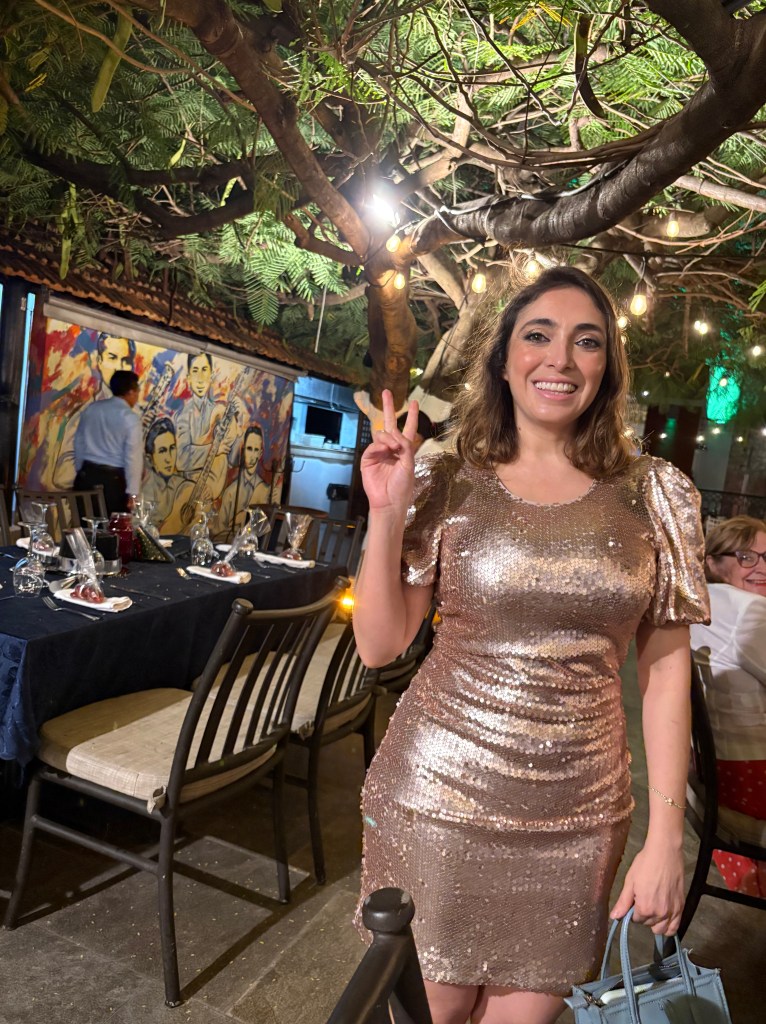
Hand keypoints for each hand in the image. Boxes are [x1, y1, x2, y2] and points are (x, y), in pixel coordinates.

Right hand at [360, 389, 418, 515]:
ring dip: (388, 437)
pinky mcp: (368, 458)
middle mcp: (392, 448)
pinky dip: (380, 445)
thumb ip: (405, 447)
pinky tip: (385, 450)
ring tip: (393, 447)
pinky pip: (373, 445)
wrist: (388, 501)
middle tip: (386, 392)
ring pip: (381, 434)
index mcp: (405, 450)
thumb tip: (394, 433)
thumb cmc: (402, 486)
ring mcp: (379, 452)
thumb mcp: (409, 465)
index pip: (408, 429)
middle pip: (390, 423)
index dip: (412, 416)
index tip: (415, 402)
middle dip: (388, 407)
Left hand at [610, 840, 684, 934]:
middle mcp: (660, 914)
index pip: (636, 920)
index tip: (635, 900)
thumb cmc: (645, 864)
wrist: (665, 852)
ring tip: (653, 908)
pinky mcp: (682, 907)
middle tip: (644, 900)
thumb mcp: (630, 881)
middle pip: (648, 924)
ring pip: (662, 929)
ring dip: (656, 923)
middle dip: (644, 915)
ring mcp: (672, 911)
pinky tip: (664, 918)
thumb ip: (623, 902)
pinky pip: (675, 926)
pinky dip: (669, 926)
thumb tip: (614, 917)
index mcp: (645, 908)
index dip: (633, 911)